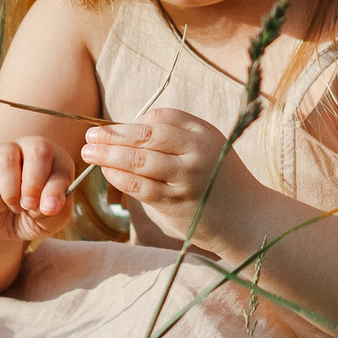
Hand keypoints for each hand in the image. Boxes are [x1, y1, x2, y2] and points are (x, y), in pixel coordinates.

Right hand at [0, 136, 77, 243]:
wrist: (2, 227)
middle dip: (34, 184)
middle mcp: (28, 148)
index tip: (48, 209)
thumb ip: (58, 210)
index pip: (61, 162)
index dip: (54, 188)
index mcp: (55, 157)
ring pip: (6, 160)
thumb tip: (50, 206)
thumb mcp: (52, 220)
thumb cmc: (34, 217)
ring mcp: (1, 154)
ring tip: (14, 206)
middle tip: (29, 206)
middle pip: (37, 148)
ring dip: (12, 193)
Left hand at [82, 108, 265, 240]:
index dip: (134, 122)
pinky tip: (107, 173)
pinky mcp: (176, 203)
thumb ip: (177, 136)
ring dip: (109, 155)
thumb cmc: (221, 179)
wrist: (248, 218)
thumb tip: (131, 129)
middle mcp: (197, 152)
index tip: (114, 127)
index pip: (162, 118)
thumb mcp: (208, 147)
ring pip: (138, 161)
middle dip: (114, 134)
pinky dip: (118, 177)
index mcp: (204, 133)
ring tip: (89, 151)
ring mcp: (186, 178)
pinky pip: (139, 186)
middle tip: (90, 135)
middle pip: (146, 136)